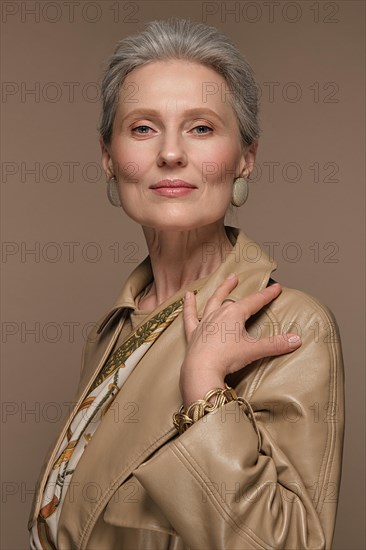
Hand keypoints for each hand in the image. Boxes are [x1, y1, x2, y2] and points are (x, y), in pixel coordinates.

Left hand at [179, 273, 301, 406]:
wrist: (201, 370)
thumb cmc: (226, 358)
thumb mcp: (255, 350)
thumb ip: (276, 344)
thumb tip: (297, 340)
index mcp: (234, 313)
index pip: (255, 301)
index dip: (267, 295)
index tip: (277, 287)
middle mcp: (219, 313)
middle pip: (232, 298)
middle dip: (237, 289)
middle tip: (238, 277)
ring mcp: (205, 322)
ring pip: (212, 301)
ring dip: (219, 291)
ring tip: (224, 281)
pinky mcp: (194, 333)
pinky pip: (190, 316)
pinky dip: (188, 306)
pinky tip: (188, 296)